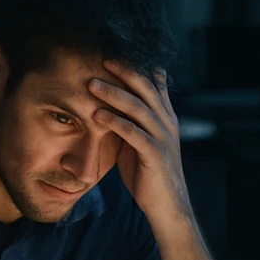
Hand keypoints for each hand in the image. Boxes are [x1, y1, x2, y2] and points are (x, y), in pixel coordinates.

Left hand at [89, 61, 191, 226]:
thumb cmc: (147, 173)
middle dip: (124, 72)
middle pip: (146, 88)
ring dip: (114, 94)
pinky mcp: (155, 155)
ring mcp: (163, 138)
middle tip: (101, 59)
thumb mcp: (138, 142)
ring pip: (139, 108)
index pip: (153, 83)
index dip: (135, 67)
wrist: (166, 206)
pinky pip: (134, 133)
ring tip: (91, 84)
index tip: (112, 54)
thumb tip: (106, 104)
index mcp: (164, 117)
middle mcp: (167, 122)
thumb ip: (128, 122)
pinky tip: (97, 114)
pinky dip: (115, 122)